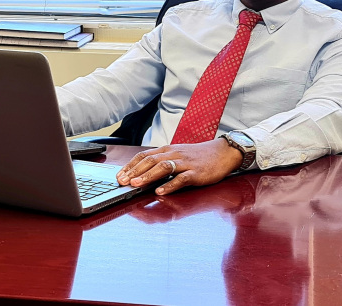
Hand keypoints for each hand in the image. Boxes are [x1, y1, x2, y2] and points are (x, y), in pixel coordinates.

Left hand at [116, 138, 243, 195]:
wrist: (222, 152)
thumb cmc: (198, 156)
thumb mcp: (178, 155)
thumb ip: (162, 162)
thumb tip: (142, 172)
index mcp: (167, 150)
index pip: (144, 155)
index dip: (130, 165)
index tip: (119, 175)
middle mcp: (174, 154)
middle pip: (150, 160)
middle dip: (134, 171)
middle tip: (122, 181)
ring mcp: (185, 163)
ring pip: (163, 167)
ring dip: (147, 176)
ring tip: (136, 184)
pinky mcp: (196, 172)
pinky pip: (181, 178)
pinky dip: (170, 185)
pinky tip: (161, 191)